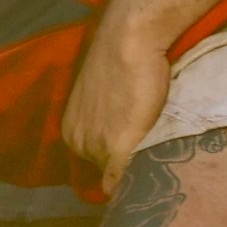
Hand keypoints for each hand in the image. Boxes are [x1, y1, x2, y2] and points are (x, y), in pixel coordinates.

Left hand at [60, 16, 173, 180]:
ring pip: (117, 174)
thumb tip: (112, 134)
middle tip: (147, 151)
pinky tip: (151, 181)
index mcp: (70, 128)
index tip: (133, 148)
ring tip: (156, 156)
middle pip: (104, 166)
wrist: (129, 42)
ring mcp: (95, 148)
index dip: (115, 153)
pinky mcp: (117, 150)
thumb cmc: (117, 60)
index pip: (93, 157)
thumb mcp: (101, 94)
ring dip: (135, 169)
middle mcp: (77, 142)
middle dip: (125, 161)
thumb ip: (102, 118)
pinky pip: (121, 180)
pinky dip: (134, 185)